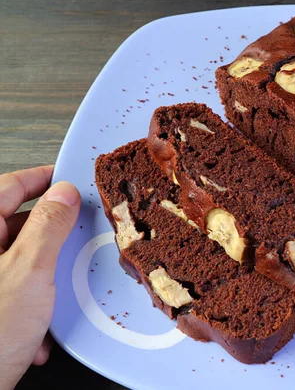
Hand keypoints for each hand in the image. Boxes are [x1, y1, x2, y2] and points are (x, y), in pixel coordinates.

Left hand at [0, 166, 79, 389]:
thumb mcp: (30, 272)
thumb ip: (49, 227)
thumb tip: (64, 194)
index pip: (8, 187)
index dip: (40, 179)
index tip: (66, 177)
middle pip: (15, 226)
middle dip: (49, 239)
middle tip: (75, 237)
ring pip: (19, 262)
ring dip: (42, 280)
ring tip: (53, 296)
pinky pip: (14, 290)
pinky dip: (31, 306)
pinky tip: (37, 329)